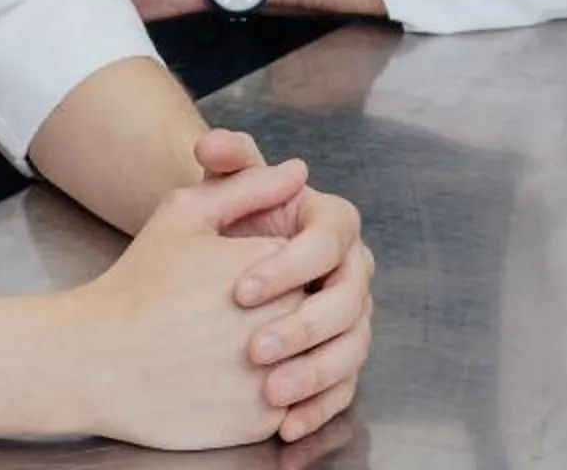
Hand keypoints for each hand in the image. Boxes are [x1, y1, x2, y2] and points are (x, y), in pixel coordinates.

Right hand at [64, 162, 310, 449]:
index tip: (243, 274)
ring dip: (286, 355)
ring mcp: (279, 375)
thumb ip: (248, 186)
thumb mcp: (185, 214)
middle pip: (313, 308)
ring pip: (307, 360)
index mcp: (274, 262)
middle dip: (286, 307)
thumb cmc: (138, 283)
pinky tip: (225, 379)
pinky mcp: (263, 421)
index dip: (282, 263)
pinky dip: (267, 394)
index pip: (311, 257)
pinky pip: (290, 405)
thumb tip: (296, 172)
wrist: (96, 360)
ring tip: (230, 347)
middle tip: (231, 314)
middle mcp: (287, 320)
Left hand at [194, 129, 374, 441]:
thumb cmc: (227, 223)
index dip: (288, 266)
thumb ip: (225, 162)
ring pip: (351, 349)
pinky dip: (318, 407)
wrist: (218, 265)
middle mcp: (352, 270)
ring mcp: (352, 317)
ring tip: (271, 392)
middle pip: (348, 301)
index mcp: (333, 223)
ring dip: (314, 374)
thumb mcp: (222, 188)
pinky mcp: (340, 356)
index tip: (241, 290)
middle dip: (304, 327)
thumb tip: (214, 145)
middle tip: (256, 349)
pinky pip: (343, 387)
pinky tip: (285, 422)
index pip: (327, 243)